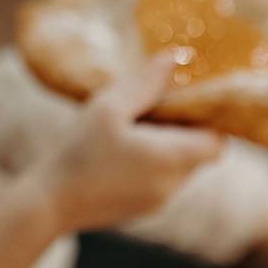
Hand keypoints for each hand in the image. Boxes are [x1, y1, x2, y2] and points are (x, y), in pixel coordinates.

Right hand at [23, 55, 224, 234]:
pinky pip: (159, 181)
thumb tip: (176, 57)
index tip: (185, 100)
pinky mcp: (141, 210)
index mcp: (173, 158)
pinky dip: (150, 164)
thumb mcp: (109, 108)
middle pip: (199, 153)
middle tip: (151, 108)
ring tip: (131, 128)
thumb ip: (146, 83)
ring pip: (178, 168)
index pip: (218, 141)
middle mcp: (173, 185)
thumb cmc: (79, 153)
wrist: (49, 205)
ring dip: (165, 146)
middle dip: (183, 129)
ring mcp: (158, 202)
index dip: (209, 120)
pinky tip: (118, 152)